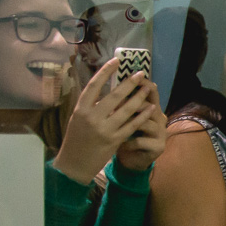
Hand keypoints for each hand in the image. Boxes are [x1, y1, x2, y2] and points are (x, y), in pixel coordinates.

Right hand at [52, 60, 158, 185]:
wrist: (74, 164)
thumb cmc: (76, 138)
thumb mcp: (78, 119)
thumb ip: (92, 106)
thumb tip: (107, 90)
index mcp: (80, 109)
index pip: (93, 85)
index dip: (105, 72)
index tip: (116, 61)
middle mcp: (92, 118)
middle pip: (115, 96)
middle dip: (130, 83)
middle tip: (140, 73)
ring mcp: (104, 129)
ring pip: (127, 109)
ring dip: (140, 97)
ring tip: (148, 88)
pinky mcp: (115, 140)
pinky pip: (132, 124)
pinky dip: (142, 115)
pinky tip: (151, 107)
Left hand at [114, 79, 166, 171]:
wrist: (133, 160)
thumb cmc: (125, 135)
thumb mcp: (124, 118)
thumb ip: (122, 104)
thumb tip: (108, 84)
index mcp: (152, 108)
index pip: (152, 91)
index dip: (143, 83)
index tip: (129, 75)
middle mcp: (160, 118)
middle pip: (149, 105)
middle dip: (132, 102)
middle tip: (115, 104)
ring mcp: (161, 133)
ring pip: (146, 122)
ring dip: (129, 123)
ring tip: (114, 124)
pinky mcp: (158, 147)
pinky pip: (140, 141)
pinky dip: (127, 142)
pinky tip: (119, 144)